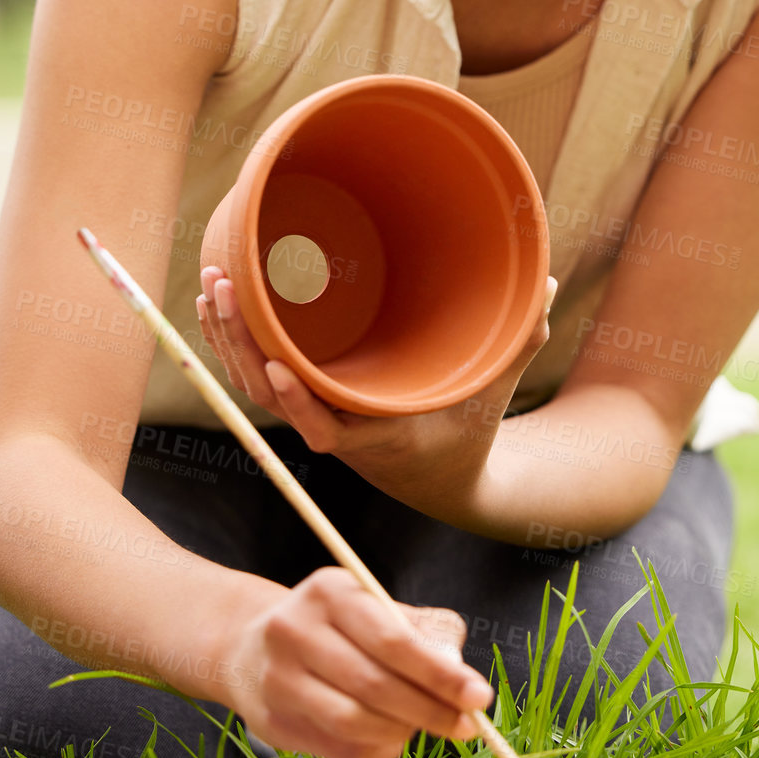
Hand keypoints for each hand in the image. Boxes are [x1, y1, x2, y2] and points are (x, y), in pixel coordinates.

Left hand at [196, 267, 556, 498]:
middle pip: (270, 395)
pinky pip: (254, 378)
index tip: (274, 366)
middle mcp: (334, 428)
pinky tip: (217, 302)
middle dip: (240, 344)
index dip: (296, 400)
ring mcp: (312, 414)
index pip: (324, 425)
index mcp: (376, 434)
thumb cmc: (466, 429)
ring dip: (226, 338)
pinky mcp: (301, 401)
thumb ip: (518, 342)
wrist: (437, 476)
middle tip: (226, 286)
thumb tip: (546, 283)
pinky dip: (231, 344)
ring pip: (252, 385)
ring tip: (213, 281)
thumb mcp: (494, 389)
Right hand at [218, 566, 493, 757]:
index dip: (439, 674)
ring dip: (402, 731)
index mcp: (328, 591)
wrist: (249, 646)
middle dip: (429, 709)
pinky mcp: (271, 722)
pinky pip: (338, 747)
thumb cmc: (335, 624)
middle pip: (374, 684)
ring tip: (422, 725)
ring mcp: (277, 679)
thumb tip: (459, 675)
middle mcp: (294, 631)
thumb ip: (425, 632)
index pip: (392, 640)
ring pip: (354, 721)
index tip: (479, 697)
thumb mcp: (376, 607)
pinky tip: (392, 736)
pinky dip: (376, 747)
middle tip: (466, 726)